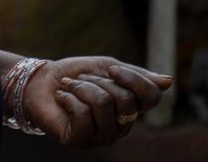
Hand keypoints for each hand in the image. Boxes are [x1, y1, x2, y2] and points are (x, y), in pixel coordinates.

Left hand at [22, 56, 172, 146]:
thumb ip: (136, 75)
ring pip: (103, 104)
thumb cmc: (73, 75)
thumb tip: (169, 81)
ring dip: (81, 88)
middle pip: (125, 99)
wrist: (38, 81)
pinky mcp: (80, 140)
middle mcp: (121, 125)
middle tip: (81, 80)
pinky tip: (61, 99)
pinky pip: (83, 115)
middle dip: (98, 82)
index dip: (133, 79)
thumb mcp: (106, 67)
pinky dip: (68, 99)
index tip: (111, 68)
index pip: (151, 97)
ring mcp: (102, 136)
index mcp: (131, 108)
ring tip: (69, 87)